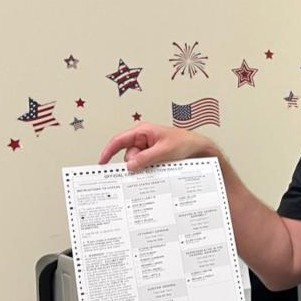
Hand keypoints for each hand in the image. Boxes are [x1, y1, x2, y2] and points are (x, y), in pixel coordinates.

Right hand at [98, 122, 216, 171]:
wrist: (199, 148)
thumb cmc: (185, 143)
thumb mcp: (164, 151)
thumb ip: (146, 158)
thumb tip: (130, 165)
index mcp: (143, 131)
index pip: (119, 140)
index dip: (108, 151)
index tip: (102, 163)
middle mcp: (143, 138)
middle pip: (128, 155)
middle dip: (135, 163)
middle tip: (148, 166)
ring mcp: (148, 148)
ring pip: (136, 162)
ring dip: (144, 167)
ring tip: (159, 164)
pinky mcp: (152, 156)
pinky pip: (144, 164)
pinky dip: (148, 168)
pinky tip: (158, 168)